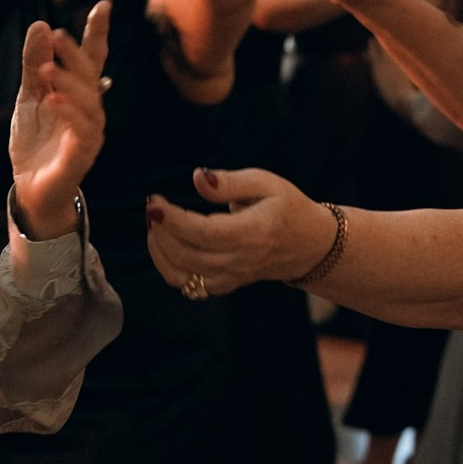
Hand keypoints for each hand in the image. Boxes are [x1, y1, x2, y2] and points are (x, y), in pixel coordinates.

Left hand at [9, 1, 111, 237]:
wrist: (31, 189)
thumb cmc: (36, 144)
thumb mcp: (29, 98)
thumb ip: (34, 65)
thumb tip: (41, 25)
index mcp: (79, 96)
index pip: (93, 60)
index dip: (97, 34)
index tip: (103, 5)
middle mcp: (91, 112)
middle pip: (91, 77)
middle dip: (77, 55)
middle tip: (58, 35)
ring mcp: (89, 135)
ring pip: (89, 103)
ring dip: (69, 84)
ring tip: (47, 70)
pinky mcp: (81, 156)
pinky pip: (81, 131)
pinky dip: (69, 114)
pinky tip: (53, 100)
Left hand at [145, 167, 337, 296]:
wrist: (309, 246)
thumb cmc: (286, 208)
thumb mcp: (266, 183)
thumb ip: (229, 182)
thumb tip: (197, 177)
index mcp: (252, 233)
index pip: (203, 233)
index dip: (172, 219)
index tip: (154, 201)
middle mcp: (240, 260)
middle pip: (185, 255)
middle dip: (160, 231)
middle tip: (153, 207)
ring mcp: (231, 277)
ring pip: (181, 276)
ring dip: (159, 251)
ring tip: (157, 225)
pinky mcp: (224, 285)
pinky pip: (188, 286)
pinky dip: (169, 267)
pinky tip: (167, 244)